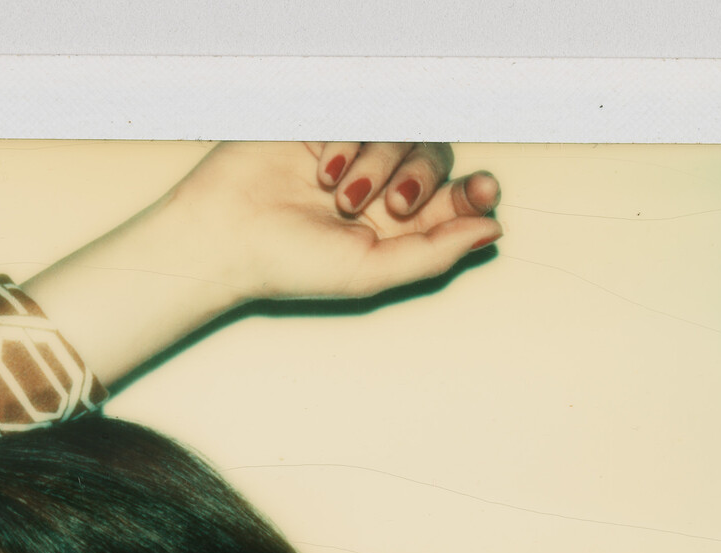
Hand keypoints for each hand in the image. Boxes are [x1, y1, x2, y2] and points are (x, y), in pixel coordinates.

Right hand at [167, 141, 501, 301]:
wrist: (227, 231)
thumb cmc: (290, 263)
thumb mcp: (371, 273)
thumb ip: (434, 254)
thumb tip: (493, 231)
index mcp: (400, 228)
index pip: (458, 198)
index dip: (477, 190)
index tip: (481, 189)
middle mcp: (383, 187)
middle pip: (436, 157)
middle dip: (421, 179)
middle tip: (392, 204)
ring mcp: (358, 151)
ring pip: (404, 132)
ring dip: (378, 163)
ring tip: (339, 195)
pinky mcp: (331, 121)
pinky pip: (367, 111)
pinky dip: (351, 141)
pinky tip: (323, 170)